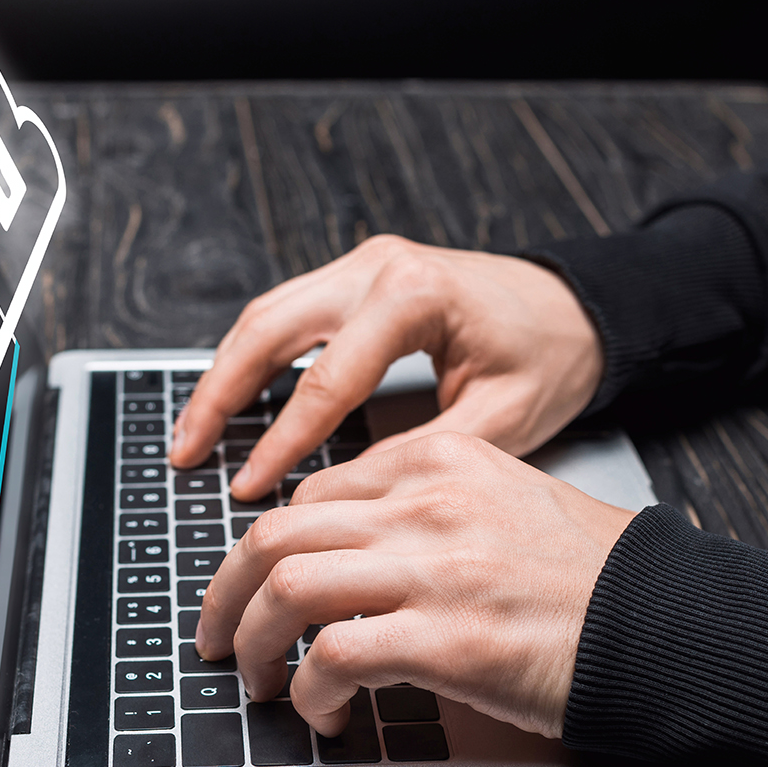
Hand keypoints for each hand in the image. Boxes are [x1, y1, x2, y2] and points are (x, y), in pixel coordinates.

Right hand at [168, 235, 603, 500]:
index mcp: (414, 296)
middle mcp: (378, 267)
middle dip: (220, 395)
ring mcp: (364, 264)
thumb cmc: (551, 357)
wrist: (580, 306)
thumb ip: (422, 456)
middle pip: (269, 329)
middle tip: (187, 454)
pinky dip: (252, 357)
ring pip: (266, 315)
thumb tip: (346, 502)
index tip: (250, 490)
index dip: (282, 444)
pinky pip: (288, 313)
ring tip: (192, 435)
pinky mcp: (361, 275)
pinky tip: (232, 400)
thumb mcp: (500, 419)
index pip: (326, 381)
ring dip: (223, 373)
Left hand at [195, 432, 637, 737]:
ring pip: (287, 587)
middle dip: (225, 593)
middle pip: (276, 532)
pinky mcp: (447, 639)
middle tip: (217, 638)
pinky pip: (334, 658)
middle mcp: (429, 504)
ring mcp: (436, 569)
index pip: (315, 493)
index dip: (267, 549)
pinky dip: (310, 693)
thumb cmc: (590, 579)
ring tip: (258, 682)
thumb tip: (340, 551)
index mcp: (440, 463)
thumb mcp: (505, 503)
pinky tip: (324, 714)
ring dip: (253, 644)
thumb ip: (425, 510)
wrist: (664, 623)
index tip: (253, 588)